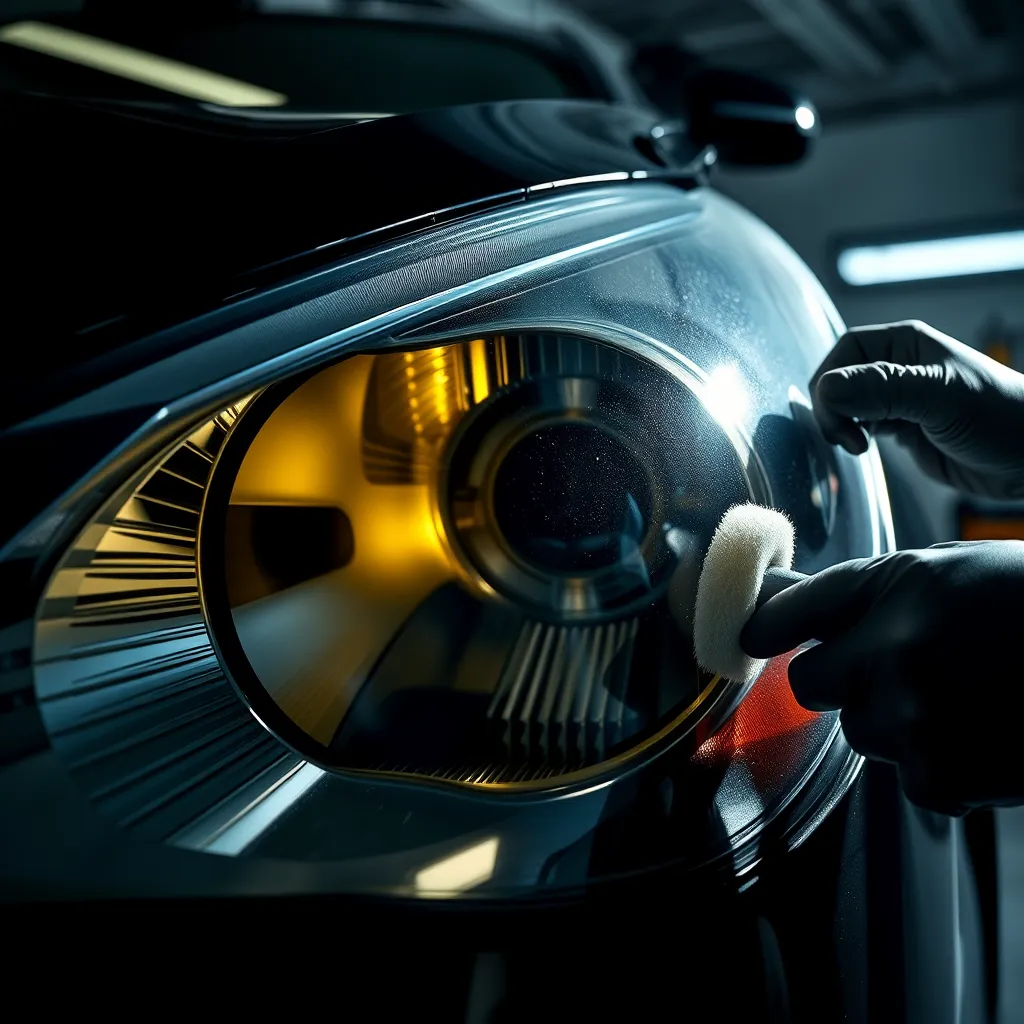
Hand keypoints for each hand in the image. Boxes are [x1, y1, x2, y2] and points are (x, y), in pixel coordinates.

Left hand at [741, 541, 1023, 814]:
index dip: (766, 627)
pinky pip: (910, 778)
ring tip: (966, 698)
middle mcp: (892, 647)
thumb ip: (859, 591)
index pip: (788, 612)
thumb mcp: (947, 571)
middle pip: (809, 684)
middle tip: (899, 670)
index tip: (758, 638)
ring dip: (898, 723)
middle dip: (841, 680)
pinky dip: (942, 768)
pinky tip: (989, 735)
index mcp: (894, 586)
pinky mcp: (940, 774)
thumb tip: (775, 596)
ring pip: (862, 732)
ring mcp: (913, 715)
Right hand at [811, 320, 1023, 498]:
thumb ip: (883, 389)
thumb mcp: (938, 397)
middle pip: (839, 379)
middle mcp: (898, 368)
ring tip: (858, 447)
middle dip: (832, 409)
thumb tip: (826, 388)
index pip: (845, 351)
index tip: (838, 417)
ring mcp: (899, 399)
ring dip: (841, 425)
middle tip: (847, 439)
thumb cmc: (997, 417)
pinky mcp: (902, 429)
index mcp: (905, 344)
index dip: (831, 381)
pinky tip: (864, 451)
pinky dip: (853, 438)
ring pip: (846, 404)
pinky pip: (861, 426)